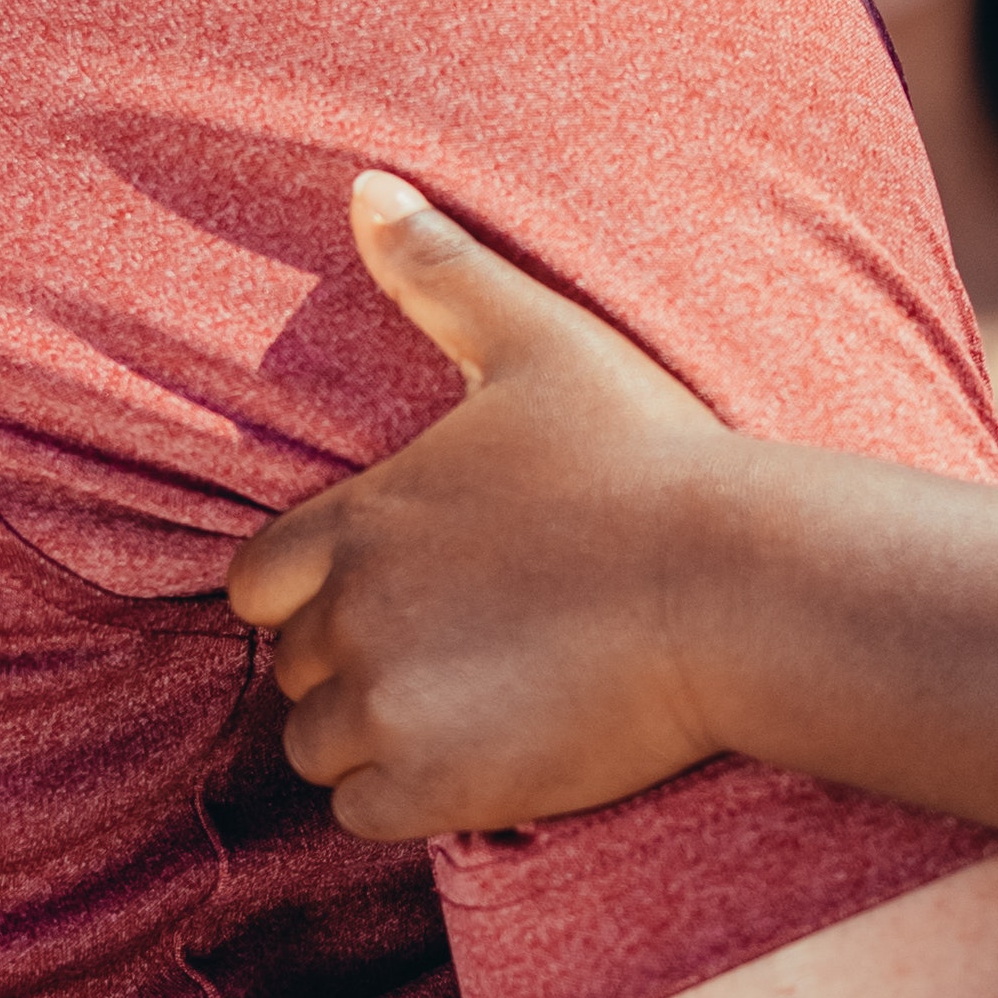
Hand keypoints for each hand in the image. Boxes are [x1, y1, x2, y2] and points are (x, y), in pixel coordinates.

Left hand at [229, 173, 741, 838]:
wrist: (741, 586)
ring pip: (325, 748)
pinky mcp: (434, 786)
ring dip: (378, 735)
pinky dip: (411, 796)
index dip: (311, 592)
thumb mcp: (541, 342)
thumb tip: (364, 184)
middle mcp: (350, 619)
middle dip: (355, 663)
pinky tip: (489, 754)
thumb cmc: (647, 456)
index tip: (394, 589)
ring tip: (476, 702)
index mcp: (357, 522)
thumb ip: (440, 271)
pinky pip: (368, 813)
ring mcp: (388, 708)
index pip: (256, 584)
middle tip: (460, 645)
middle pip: (296, 670)